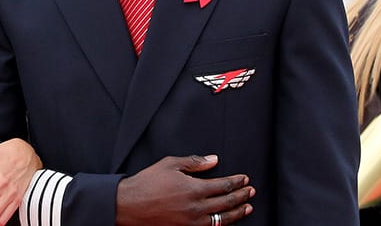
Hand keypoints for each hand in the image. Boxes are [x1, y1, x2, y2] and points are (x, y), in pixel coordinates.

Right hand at [116, 155, 253, 225]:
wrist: (130, 205)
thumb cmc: (148, 182)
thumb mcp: (169, 164)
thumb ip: (194, 162)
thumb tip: (214, 160)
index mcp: (193, 188)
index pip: (223, 185)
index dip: (236, 182)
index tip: (244, 179)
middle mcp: (196, 207)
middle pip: (227, 202)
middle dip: (241, 196)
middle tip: (251, 191)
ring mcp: (192, 222)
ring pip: (222, 219)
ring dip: (237, 213)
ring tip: (247, 207)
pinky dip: (222, 224)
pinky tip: (227, 220)